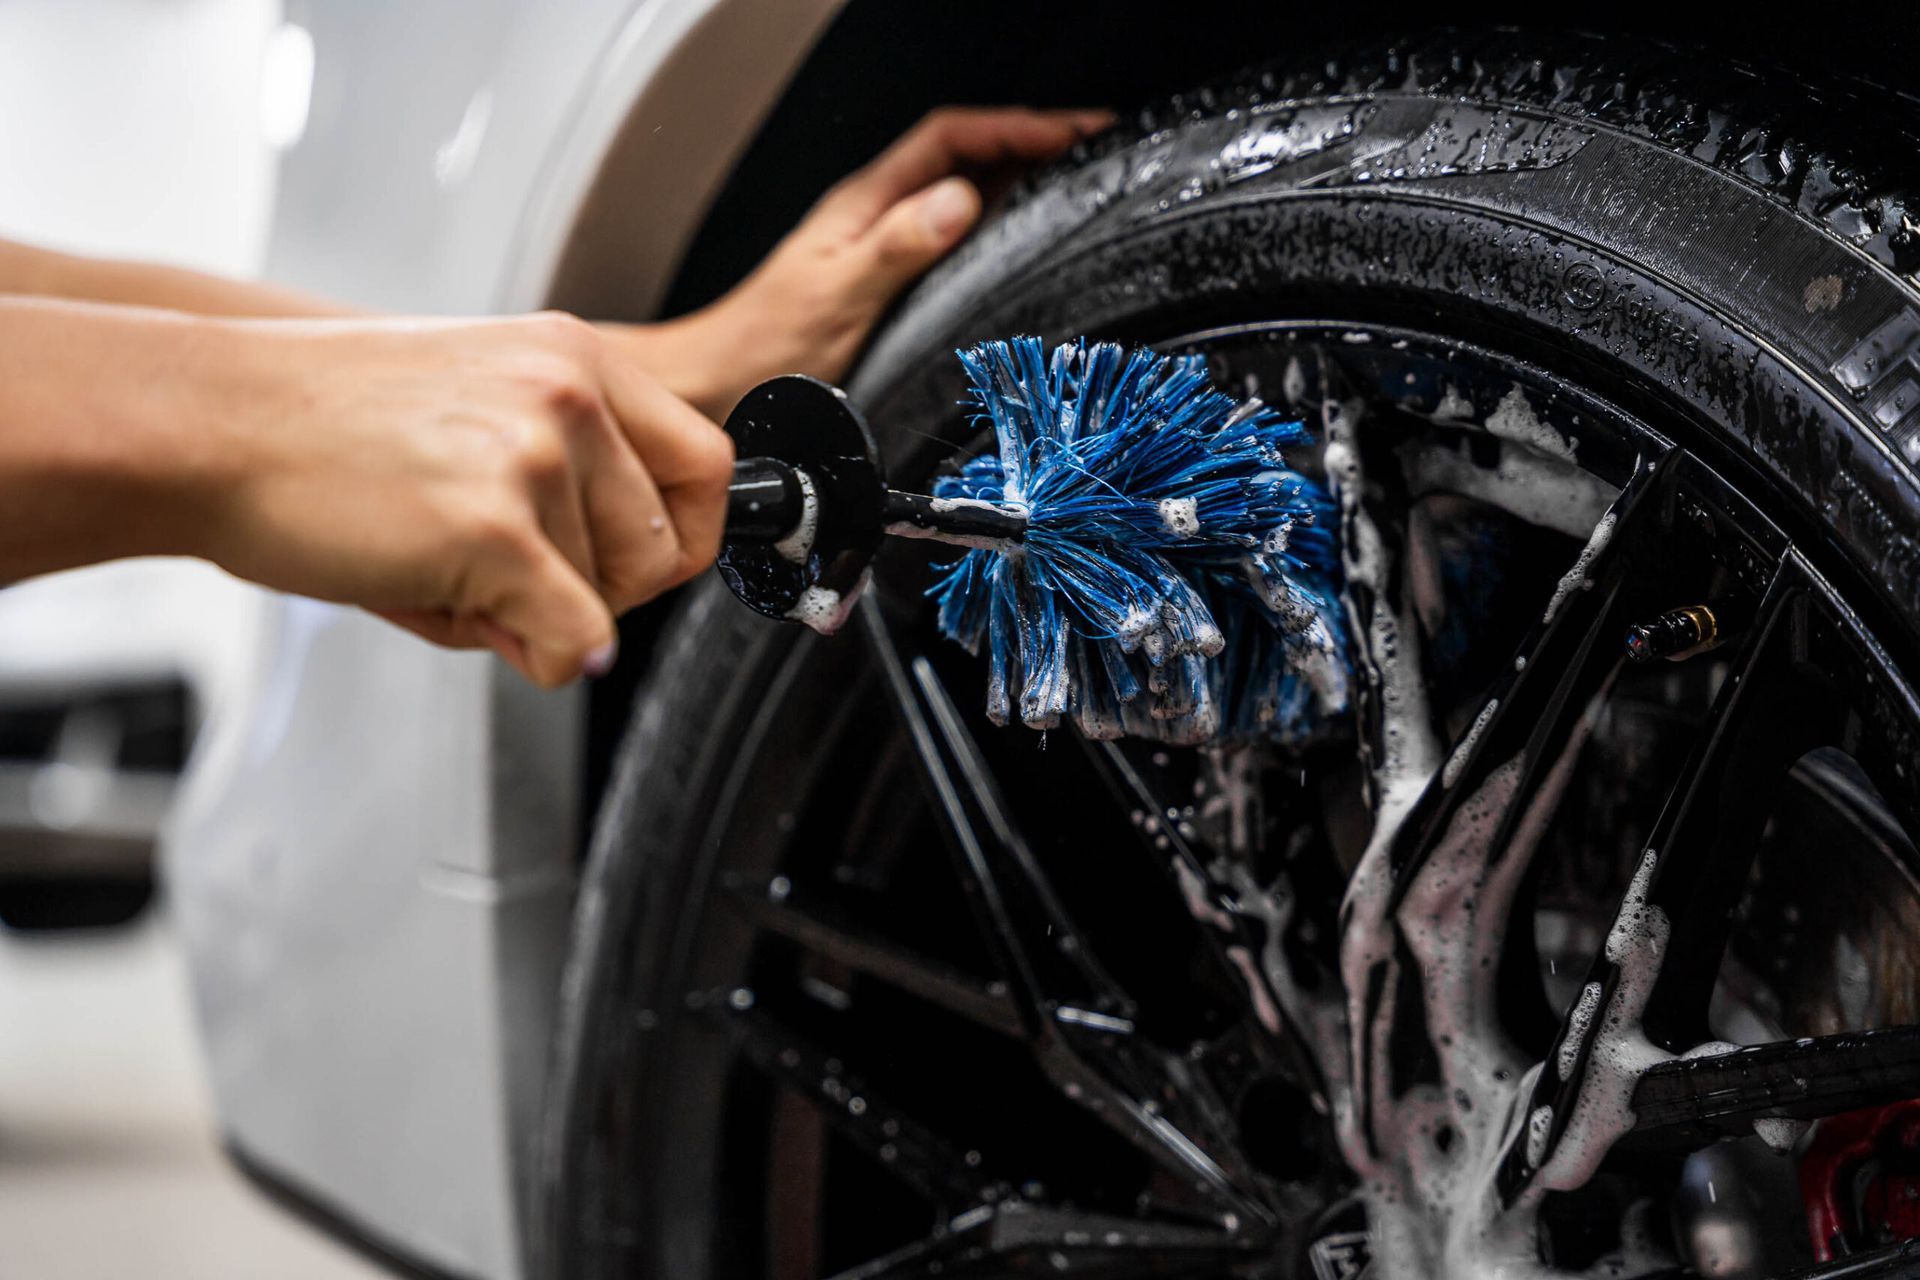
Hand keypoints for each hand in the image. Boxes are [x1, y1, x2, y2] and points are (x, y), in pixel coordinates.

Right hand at [204, 312, 732, 686]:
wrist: (209, 424)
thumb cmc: (322, 426)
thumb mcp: (476, 404)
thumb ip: (569, 479)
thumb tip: (618, 599)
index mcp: (576, 357)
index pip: (708, 464)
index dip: (681, 537)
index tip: (640, 566)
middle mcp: (569, 395)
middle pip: (666, 551)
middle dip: (601, 592)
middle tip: (514, 581)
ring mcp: (535, 457)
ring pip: (609, 603)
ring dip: (536, 616)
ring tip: (443, 567)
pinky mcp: (497, 528)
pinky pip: (575, 638)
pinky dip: (540, 656)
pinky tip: (467, 615)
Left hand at [614, 106, 1110, 418]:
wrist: (720, 387)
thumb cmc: (761, 347)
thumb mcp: (835, 295)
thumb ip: (896, 248)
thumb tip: (959, 205)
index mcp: (866, 206)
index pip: (951, 139)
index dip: (1014, 127)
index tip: (1069, 132)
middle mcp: (878, 219)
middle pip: (968, 157)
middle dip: (1033, 141)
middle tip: (1093, 144)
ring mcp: (886, 249)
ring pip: (966, 194)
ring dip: (1022, 179)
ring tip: (1077, 177)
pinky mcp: (893, 285)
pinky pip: (959, 238)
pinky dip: (1001, 225)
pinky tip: (1024, 239)